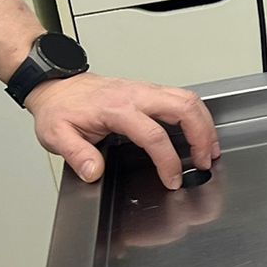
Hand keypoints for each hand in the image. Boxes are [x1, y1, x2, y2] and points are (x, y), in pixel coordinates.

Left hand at [26, 73, 218, 188]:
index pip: (153, 135)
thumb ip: (77, 154)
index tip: (172, 180)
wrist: (58, 86)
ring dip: (205, 124)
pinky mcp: (151, 90)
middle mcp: (137, 95)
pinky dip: (198, 115)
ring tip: (210, 149)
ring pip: (189, 99)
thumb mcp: (56, 135)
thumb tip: (94, 172)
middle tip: (204, 161)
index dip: (167, 161)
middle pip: (183, 108)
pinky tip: (199, 132)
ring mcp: (146, 90)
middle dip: (201, 136)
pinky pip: (183, 97)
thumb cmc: (61, 109)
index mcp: (116, 108)